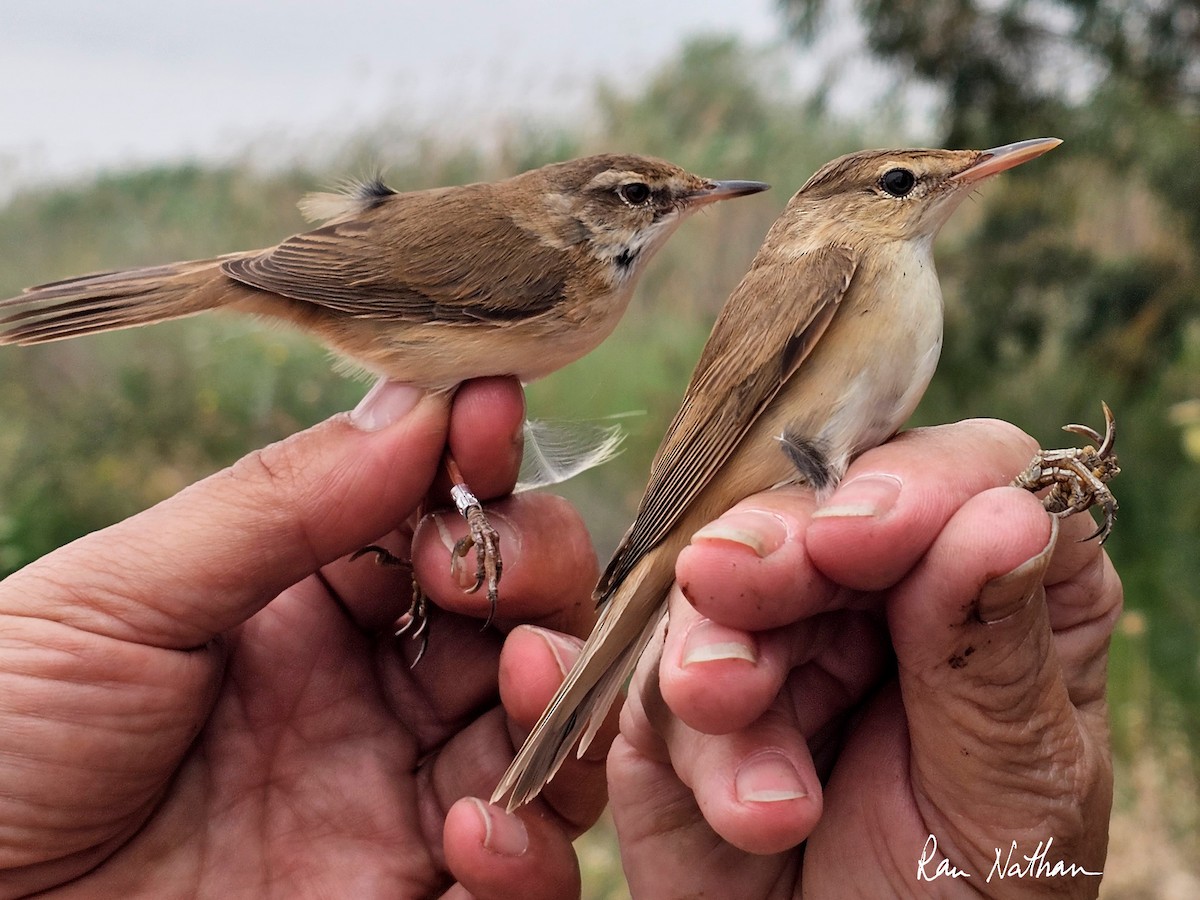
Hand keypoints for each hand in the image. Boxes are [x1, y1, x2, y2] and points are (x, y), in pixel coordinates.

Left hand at [0, 377, 603, 899]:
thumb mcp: (111, 603)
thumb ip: (272, 508)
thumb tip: (416, 403)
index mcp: (302, 607)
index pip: (430, 517)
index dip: (472, 460)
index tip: (487, 408)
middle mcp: (368, 696)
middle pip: (514, 611)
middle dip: (530, 563)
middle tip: (478, 561)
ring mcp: (394, 801)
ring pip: (544, 730)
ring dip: (559, 690)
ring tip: (521, 668)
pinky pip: (525, 876)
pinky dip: (531, 850)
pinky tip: (473, 829)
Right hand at [605, 420, 1117, 896]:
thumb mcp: (1011, 799)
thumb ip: (996, 657)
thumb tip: (1004, 515)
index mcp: (988, 596)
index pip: (965, 477)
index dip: (914, 485)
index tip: (868, 534)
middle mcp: (880, 599)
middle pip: (821, 505)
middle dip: (774, 543)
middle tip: (733, 578)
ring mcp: (777, 640)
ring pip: (721, 578)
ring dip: (719, 643)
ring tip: (731, 713)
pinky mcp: (684, 699)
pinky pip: (658, 673)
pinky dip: (695, 736)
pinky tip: (748, 812)